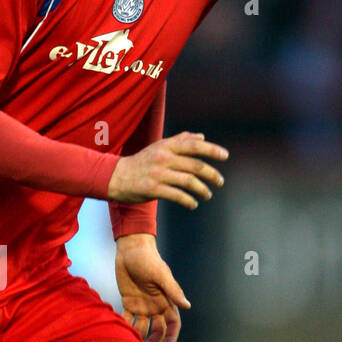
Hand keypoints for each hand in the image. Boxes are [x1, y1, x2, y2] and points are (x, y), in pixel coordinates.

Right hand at [107, 131, 227, 209]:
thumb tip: (202, 136)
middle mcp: (163, 158)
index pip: (194, 146)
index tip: (225, 156)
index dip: (212, 150)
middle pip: (195, 166)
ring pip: (189, 181)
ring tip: (208, 195)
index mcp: (166, 146)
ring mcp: (158, 174)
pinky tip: (193, 204)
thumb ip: (180, 140)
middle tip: (220, 181)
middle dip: (212, 174)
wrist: (116, 177)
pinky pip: (177, 195)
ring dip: (202, 190)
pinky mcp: (153, 189)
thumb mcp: (159, 147)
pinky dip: (188, 201)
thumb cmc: (141, 162)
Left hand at [115, 234, 188, 341]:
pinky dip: (125, 325)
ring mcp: (142, 305)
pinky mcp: (129, 302)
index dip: (171, 337)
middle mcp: (156, 306)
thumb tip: (187, 306)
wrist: (130, 250)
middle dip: (154, 339)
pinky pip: (128, 318)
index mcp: (167, 301)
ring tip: (132, 340)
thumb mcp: (161, 275)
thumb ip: (173, 291)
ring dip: (139, 335)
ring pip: (143, 326)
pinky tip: (121, 330)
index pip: (173, 324)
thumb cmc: (148, 260)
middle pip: (158, 329)